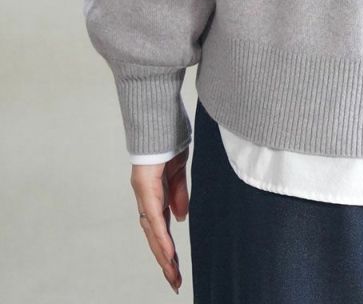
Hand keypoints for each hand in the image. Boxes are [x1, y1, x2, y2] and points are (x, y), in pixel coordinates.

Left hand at [131, 147, 190, 293]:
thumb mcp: (179, 171)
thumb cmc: (169, 140)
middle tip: (175, 281)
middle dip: (165, 260)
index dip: (167, 247)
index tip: (176, 266)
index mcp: (156, 194)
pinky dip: (160, 235)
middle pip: (154, 235)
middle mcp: (146, 197)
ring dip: (163, 254)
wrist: (160, 119)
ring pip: (152, 231)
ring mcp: (143, 193)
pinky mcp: (145, 186)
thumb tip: (179, 219)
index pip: (161, 226)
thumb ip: (179, 194)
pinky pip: (153, 216)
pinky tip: (167, 251)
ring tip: (172, 273)